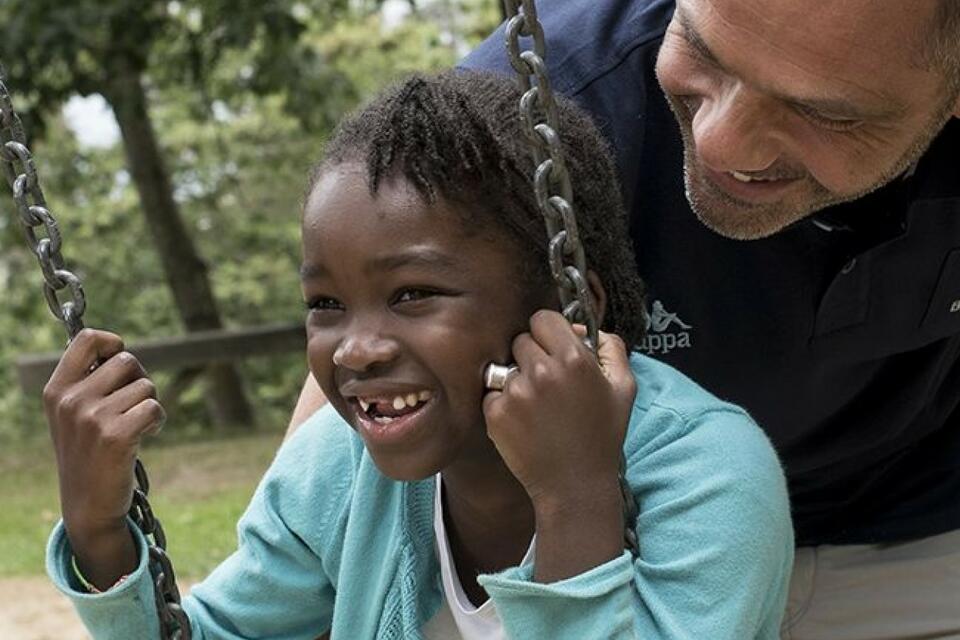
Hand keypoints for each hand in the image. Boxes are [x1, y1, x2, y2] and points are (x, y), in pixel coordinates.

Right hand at [43, 328, 163, 585]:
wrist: (88, 504)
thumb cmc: (90, 453)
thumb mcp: (74, 414)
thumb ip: (89, 381)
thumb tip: (118, 346)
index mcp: (56, 389)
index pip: (87, 339)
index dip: (113, 343)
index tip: (121, 360)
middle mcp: (70, 400)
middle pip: (127, 360)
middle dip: (140, 378)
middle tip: (134, 404)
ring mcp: (91, 418)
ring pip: (146, 386)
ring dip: (150, 404)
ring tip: (136, 426)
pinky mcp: (115, 436)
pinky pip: (154, 408)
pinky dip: (158, 421)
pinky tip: (145, 436)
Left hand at [482, 310, 636, 511]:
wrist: (574, 485)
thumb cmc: (602, 436)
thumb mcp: (624, 388)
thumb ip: (611, 348)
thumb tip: (589, 329)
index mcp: (574, 359)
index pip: (542, 318)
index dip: (548, 332)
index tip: (553, 348)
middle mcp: (542, 371)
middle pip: (521, 340)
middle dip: (533, 355)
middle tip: (549, 383)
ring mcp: (515, 392)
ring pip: (506, 367)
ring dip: (518, 380)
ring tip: (538, 407)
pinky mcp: (495, 414)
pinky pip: (492, 393)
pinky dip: (504, 404)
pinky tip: (525, 422)